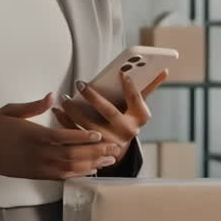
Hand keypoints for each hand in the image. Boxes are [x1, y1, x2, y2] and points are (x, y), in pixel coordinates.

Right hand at [0, 94, 117, 179]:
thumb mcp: (10, 110)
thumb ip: (34, 105)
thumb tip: (53, 96)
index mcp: (32, 135)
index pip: (63, 138)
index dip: (83, 138)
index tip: (99, 134)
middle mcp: (36, 154)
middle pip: (71, 155)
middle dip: (94, 153)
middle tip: (114, 148)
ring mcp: (36, 167)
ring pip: (69, 168)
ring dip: (91, 165)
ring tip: (108, 160)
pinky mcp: (34, 175)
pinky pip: (59, 177)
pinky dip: (77, 174)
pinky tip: (90, 171)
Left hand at [52, 69, 167, 162]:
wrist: (117, 150)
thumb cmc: (126, 120)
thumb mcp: (138, 106)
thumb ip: (147, 87)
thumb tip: (163, 70)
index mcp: (139, 118)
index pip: (137, 100)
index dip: (131, 87)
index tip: (122, 73)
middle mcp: (127, 132)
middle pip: (110, 112)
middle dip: (94, 97)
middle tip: (80, 83)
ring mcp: (110, 143)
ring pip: (89, 126)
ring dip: (74, 110)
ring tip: (64, 98)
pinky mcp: (93, 150)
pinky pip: (76, 135)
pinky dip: (64, 122)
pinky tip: (57, 110)